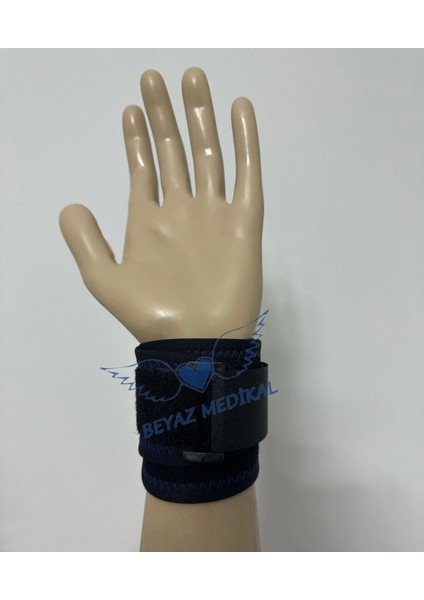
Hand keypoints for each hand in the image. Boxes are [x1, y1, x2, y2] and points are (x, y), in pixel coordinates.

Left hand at [59, 67, 263, 341]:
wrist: (197, 342)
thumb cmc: (154, 314)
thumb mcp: (104, 280)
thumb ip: (86, 241)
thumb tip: (70, 205)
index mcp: (150, 221)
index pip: (145, 169)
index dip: (137, 138)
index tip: (131, 107)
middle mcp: (183, 210)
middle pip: (174, 151)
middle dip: (164, 114)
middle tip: (156, 76)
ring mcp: (215, 213)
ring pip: (208, 154)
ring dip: (199, 116)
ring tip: (192, 78)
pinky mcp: (245, 221)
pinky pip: (246, 174)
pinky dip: (244, 142)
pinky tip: (238, 110)